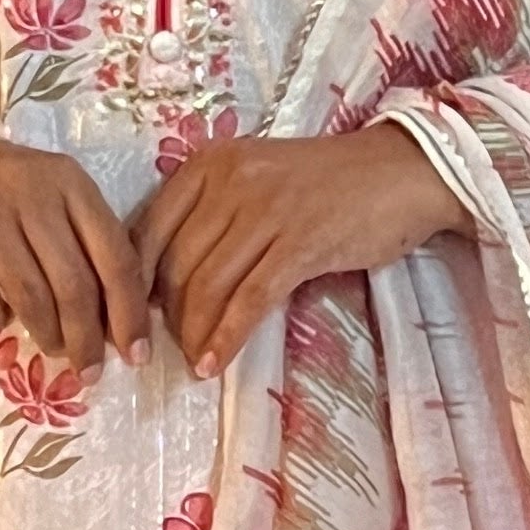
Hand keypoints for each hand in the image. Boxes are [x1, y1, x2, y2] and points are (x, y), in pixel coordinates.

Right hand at [0, 90, 148, 372]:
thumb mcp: (38, 191)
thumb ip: (77, 236)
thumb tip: (118, 312)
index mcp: (66, 179)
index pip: (115, 255)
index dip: (129, 312)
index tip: (134, 352)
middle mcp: (29, 189)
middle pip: (74, 284)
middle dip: (87, 339)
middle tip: (90, 371)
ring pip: (29, 294)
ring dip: (45, 333)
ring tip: (51, 347)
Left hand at [132, 121, 470, 377]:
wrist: (402, 172)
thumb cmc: (328, 183)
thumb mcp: (256, 181)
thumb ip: (212, 216)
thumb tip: (166, 281)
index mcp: (210, 165)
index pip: (148, 230)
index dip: (131, 283)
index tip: (127, 320)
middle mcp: (230, 182)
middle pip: (175, 263)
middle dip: (160, 317)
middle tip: (160, 352)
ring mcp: (267, 212)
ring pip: (207, 284)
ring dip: (193, 333)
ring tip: (192, 361)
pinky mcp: (301, 243)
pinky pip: (250, 300)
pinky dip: (227, 337)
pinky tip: (215, 364)